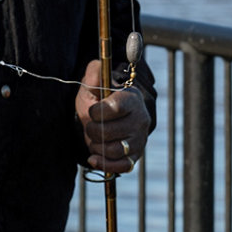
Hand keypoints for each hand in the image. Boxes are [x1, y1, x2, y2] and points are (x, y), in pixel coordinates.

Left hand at [75, 59, 150, 173]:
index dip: (99, 111)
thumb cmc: (97, 99)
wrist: (103, 119)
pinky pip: (122, 166)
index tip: (92, 111)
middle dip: (93, 130)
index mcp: (131, 98)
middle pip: (112, 131)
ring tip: (93, 139)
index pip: (117, 106)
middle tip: (90, 125)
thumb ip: (94, 73)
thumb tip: (98, 65)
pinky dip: (105, 164)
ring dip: (97, 146)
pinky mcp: (135, 156)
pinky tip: (94, 158)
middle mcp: (141, 119)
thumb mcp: (91, 84)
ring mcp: (140, 139)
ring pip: (116, 149)